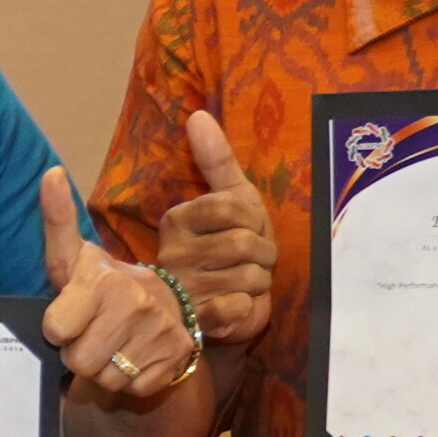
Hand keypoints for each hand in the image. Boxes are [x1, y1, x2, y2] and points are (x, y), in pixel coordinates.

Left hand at [34, 167, 202, 401]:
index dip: (58, 328)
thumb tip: (50, 173)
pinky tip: (137, 356)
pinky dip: (132, 380)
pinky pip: (135, 389)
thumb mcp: (75, 256)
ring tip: (114, 344)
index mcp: (106, 280)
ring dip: (105, 368)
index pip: (55, 330)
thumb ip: (57, 219)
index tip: (70, 316)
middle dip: (79, 353)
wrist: (165, 305)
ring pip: (106, 378)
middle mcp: (137, 304)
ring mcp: (162, 332)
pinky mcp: (179, 357)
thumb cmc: (104, 285)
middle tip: (92, 333)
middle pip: (79, 361)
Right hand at [147, 107, 275, 348]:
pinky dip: (248, 309)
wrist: (221, 310)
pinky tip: (236, 307)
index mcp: (178, 221)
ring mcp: (182, 290)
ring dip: (260, 282)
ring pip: (250, 276)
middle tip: (251, 262)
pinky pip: (239, 307)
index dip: (253, 221)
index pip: (231, 208)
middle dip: (264, 255)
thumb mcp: (231, 200)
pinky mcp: (196, 322)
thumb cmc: (229, 250)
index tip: (246, 230)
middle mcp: (173, 254)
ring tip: (243, 284)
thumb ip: (216, 160)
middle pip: (245, 243)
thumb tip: (199, 114)